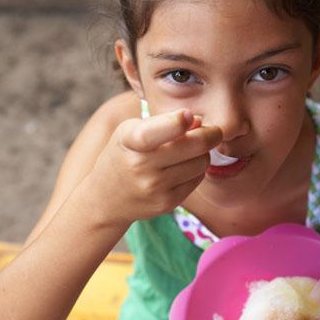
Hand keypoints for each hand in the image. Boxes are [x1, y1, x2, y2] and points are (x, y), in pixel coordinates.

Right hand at [87, 109, 221, 228]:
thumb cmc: (124, 154)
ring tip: (191, 151)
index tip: (188, 115)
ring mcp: (155, 187)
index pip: (155, 132)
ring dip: (203, 153)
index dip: (177, 122)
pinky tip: (184, 167)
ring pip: (201, 162)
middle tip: (213, 131)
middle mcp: (141, 166)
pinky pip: (197, 179)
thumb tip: (200, 122)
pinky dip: (197, 169)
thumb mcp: (132, 130)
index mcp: (130, 141)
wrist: (107, 198)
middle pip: (194, 145)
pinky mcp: (167, 203)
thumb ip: (165, 122)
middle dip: (211, 134)